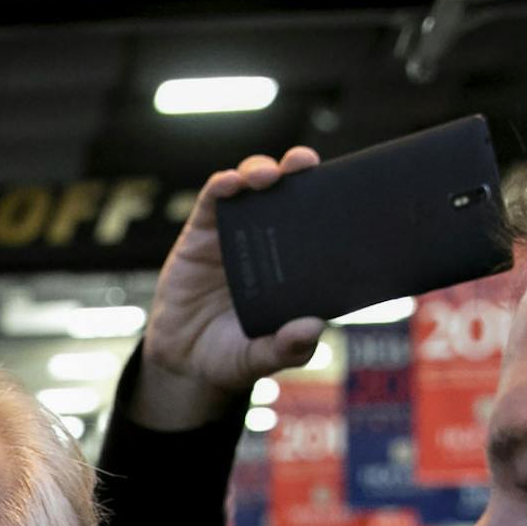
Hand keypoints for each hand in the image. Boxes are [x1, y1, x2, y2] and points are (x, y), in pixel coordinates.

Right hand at [133, 146, 328, 429]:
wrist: (182, 361)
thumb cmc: (231, 356)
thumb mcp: (261, 359)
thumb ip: (287, 348)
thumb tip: (315, 326)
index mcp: (293, 264)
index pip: (316, 223)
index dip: (329, 199)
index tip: (344, 188)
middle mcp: (269, 241)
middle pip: (287, 192)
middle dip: (298, 170)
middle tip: (304, 164)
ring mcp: (235, 233)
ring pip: (251, 186)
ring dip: (260, 171)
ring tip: (267, 177)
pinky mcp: (200, 233)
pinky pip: (212, 200)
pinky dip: (221, 185)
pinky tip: (229, 183)